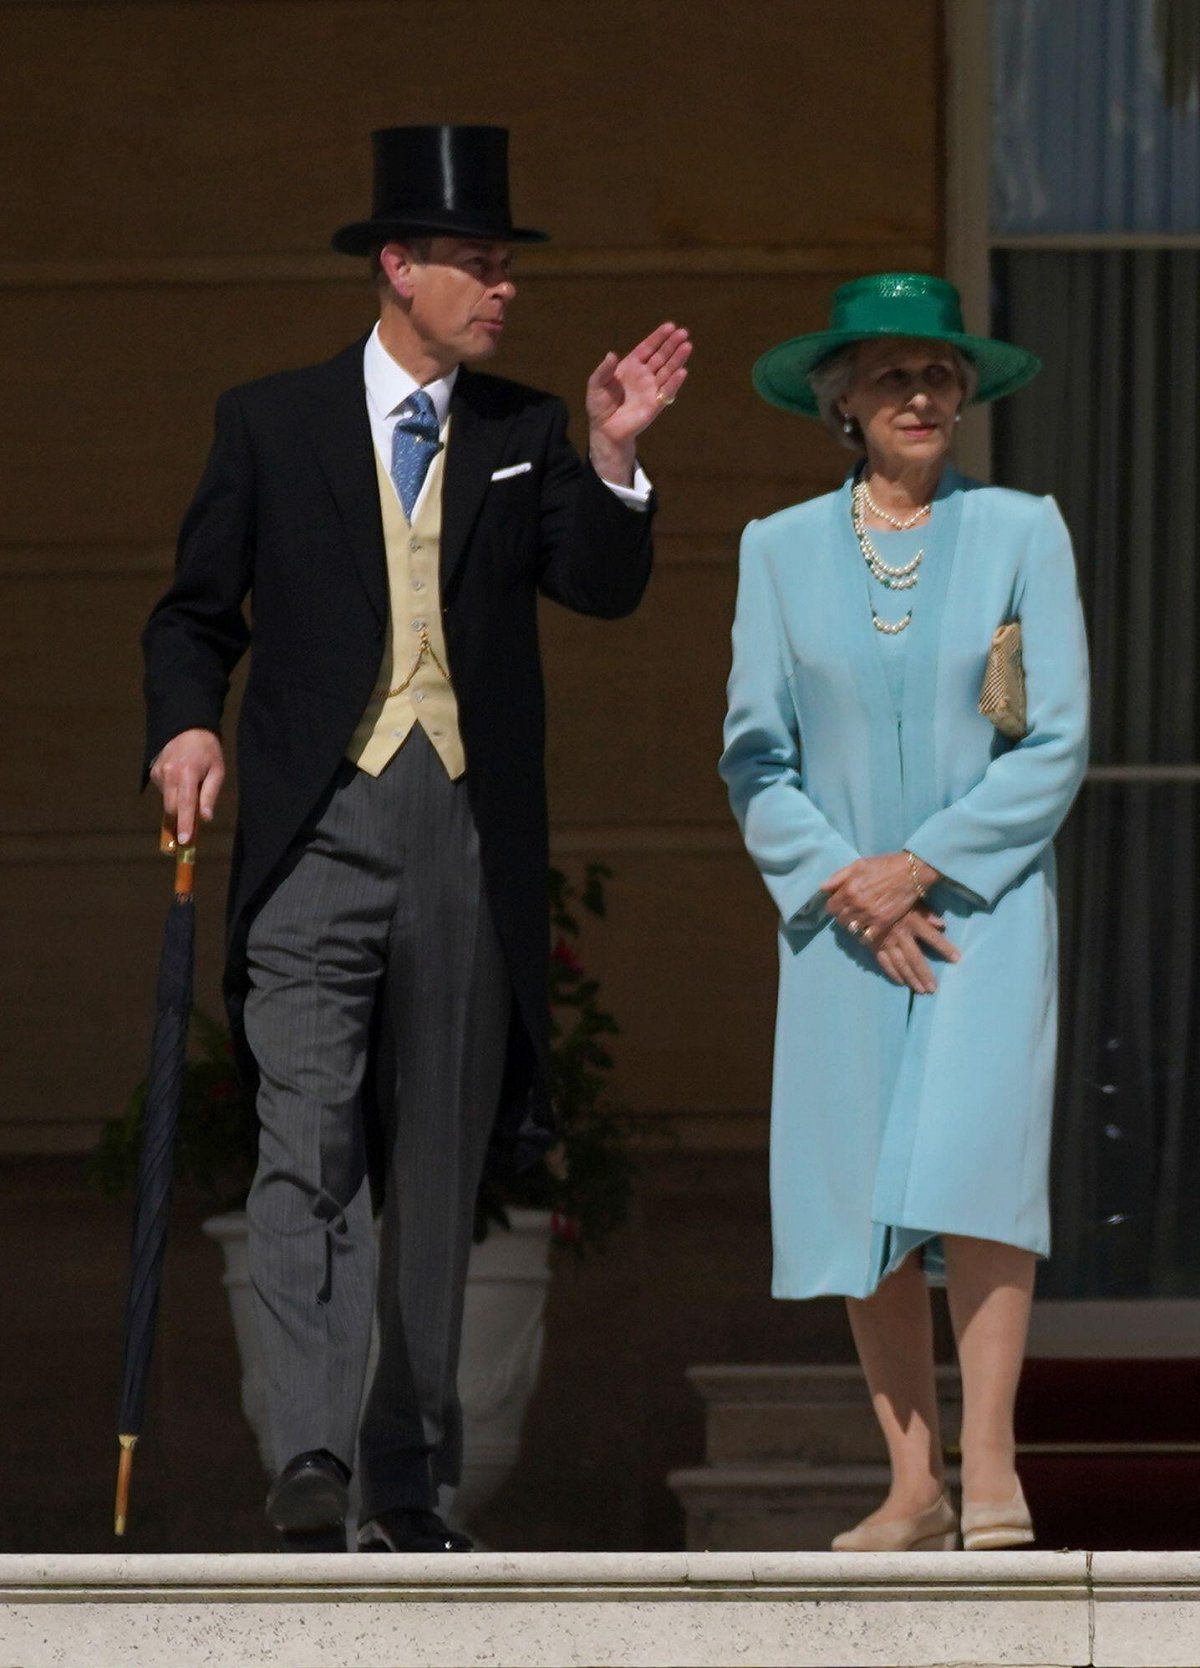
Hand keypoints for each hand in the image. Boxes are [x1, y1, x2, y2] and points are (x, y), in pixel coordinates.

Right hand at [149, 728, 224, 845]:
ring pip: (167, 801)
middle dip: (181, 819)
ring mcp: (159, 772)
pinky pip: (164, 791)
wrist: (189, 728)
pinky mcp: (153, 772)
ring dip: (179, 802)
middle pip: (172, 808)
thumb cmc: (208, 752)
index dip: (185, 823)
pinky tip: (181, 778)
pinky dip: (173, 791)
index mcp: (187, 773)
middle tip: (193, 822)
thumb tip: (206, 818)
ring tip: (191, 785)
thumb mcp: (217, 771)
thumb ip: (210, 795)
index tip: (184, 840)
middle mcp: (169, 773)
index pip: (185, 804)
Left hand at [586, 321, 691, 483]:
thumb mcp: (596, 384)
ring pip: (667, 371)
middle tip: (683, 332)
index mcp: (631, 367)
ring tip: (687, 346)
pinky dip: (674, 382)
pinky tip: (682, 372)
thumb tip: (612, 355)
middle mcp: (644, 375)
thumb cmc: (599, 405)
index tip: (670, 326)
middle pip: (661, 357)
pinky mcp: (655, 404)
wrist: (605, 429)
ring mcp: (651, 389)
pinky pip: (667, 392)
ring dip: (678, 359)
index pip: (647, 348)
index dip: (658, 338)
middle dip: (672, 345)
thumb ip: (604, 369)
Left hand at [823, 851, 938, 943]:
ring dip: (854, 924)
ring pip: (852, 928)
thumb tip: (822, 888)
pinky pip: (866, 937)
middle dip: (844, 915)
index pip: (831, 907)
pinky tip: (868, 927)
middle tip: (851, 911)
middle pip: (840, 919)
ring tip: (860, 918)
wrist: (911, 872)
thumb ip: (838, 877)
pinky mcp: (883, 923)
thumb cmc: (884, 865)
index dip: (834, 905)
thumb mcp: (858, 864)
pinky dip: (865, 934)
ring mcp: (870, 915)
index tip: (841, 904)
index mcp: (849, 889)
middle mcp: (857, 904)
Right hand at [874, 904, 959, 994]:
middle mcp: (900, 934)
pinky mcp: (873, 945)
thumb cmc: (889, 895)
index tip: (956, 959)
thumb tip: (942, 925)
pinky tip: (901, 982)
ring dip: (911, 978)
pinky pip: (884, 963)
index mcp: (911, 920)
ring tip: (921, 990)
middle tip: (934, 988)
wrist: (861, 897)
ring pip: (901, 964)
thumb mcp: (909, 898)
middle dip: (925, 974)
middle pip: (915, 957)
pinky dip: (893, 974)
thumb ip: (925, 912)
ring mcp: (886, 942)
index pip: (931, 937)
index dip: (944, 948)